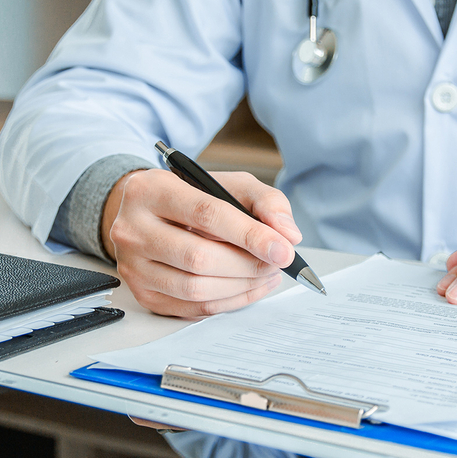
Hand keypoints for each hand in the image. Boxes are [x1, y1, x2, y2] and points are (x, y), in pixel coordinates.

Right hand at [102, 169, 301, 316]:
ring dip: (242, 286)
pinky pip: (193, 309)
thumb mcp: (232, 184)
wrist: (152, 213)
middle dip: (249, 265)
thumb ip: (266, 202)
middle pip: (200, 257)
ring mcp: (133, 266)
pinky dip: (230, 301)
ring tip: (267, 273)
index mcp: (151, 190)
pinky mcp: (143, 294)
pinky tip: (251, 286)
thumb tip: (288, 234)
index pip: (207, 215)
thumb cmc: (195, 196)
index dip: (251, 235)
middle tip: (278, 262)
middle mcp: (132, 229)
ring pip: (196, 289)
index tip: (284, 250)